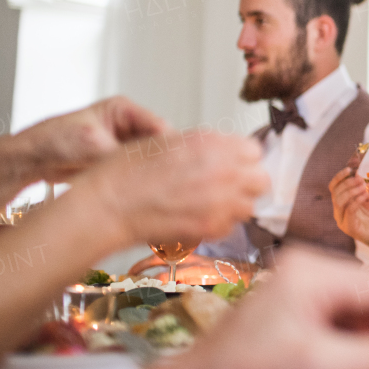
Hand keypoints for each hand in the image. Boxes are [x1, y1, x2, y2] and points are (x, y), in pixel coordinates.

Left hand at [16, 97, 168, 181]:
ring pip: (150, 161)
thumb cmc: (52, 140)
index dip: (168, 147)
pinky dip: (139, 182)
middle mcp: (128, 126)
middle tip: (160, 181)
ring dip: (148, 173)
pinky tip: (136, 190)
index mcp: (124, 110)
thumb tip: (149, 167)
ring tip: (144, 186)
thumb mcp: (93, 144)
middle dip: (159, 162)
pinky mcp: (118, 162)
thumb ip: (125, 154)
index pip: (160, 127)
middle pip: (159, 145)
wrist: (31, 160)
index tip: (172, 166)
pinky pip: (138, 173)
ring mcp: (124, 145)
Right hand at [73, 131, 268, 246]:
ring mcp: (221, 200)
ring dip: (235, 206)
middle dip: (247, 184)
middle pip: (261, 179)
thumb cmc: (127, 172)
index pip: (254, 151)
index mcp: (213, 143)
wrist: (108, 205)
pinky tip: (197, 219)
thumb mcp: (167, 141)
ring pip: (249, 206)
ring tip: (210, 206)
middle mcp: (223, 169)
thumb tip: (221, 152)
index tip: (233, 166)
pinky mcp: (212, 227)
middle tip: (228, 188)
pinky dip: (219, 225)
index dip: (242, 160)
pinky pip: (230, 227)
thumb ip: (202, 146)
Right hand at [329, 167, 368, 248]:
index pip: (334, 186)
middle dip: (347, 182)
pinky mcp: (349, 228)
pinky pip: (348, 211)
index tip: (350, 168)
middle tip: (360, 178)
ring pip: (339, 201)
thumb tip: (360, 174)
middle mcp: (339, 211)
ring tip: (363, 187)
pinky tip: (365, 196)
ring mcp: (343, 220)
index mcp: (343, 202)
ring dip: (351, 190)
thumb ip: (366, 186)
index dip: (340, 176)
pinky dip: (356, 201)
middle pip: (335, 192)